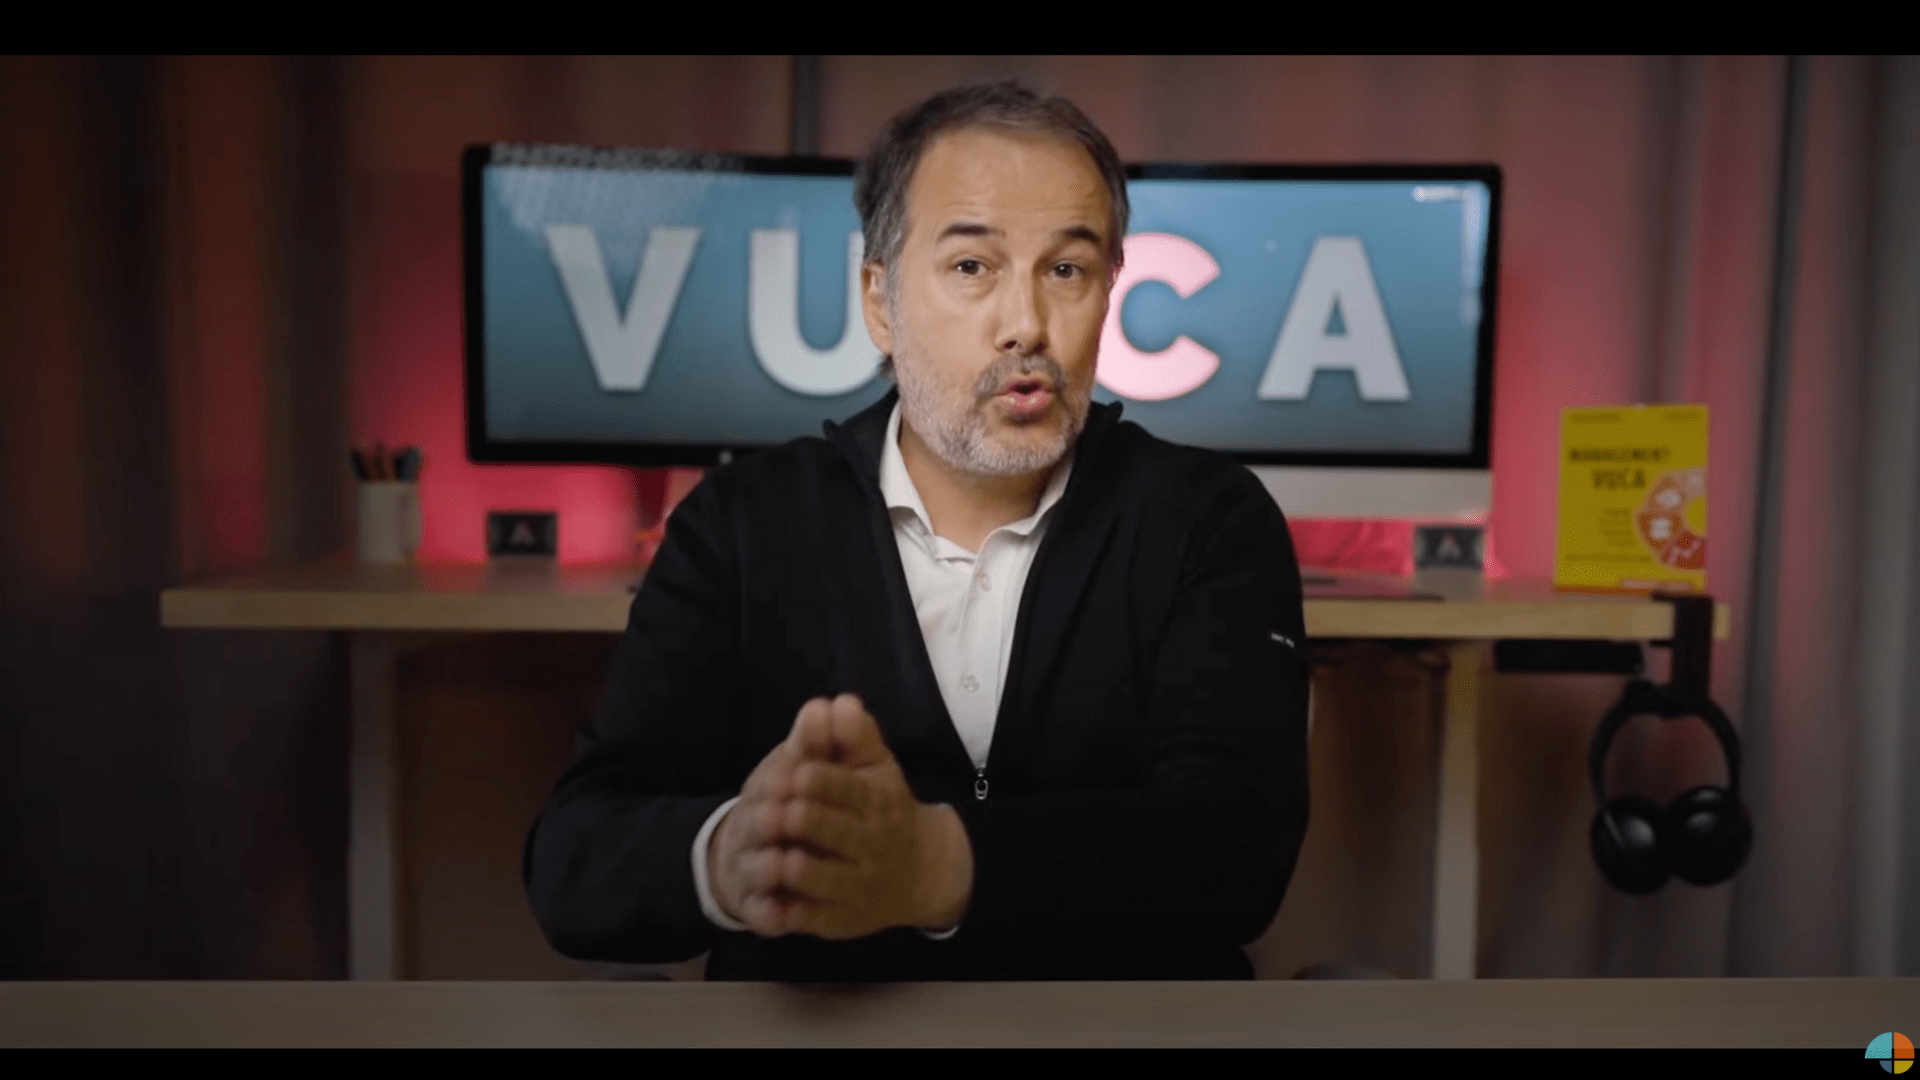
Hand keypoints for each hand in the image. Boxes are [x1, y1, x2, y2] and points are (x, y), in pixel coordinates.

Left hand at [707, 694, 973, 939]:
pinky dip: (795, 915)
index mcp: (877, 802)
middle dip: (808, 823)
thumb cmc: (884, 807)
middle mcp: (871, 844)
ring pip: (829, 880)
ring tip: (778, 860)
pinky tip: (774, 905)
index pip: (851, 789)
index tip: (797, 771)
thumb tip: (842, 701)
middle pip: (839, 833)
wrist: (922, 871)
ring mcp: (858, 885)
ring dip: (803, 870)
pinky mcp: (842, 918)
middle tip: (775, 812)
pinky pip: (817, 918)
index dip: (824, 782)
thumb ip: (853, 736)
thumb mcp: (874, 766)